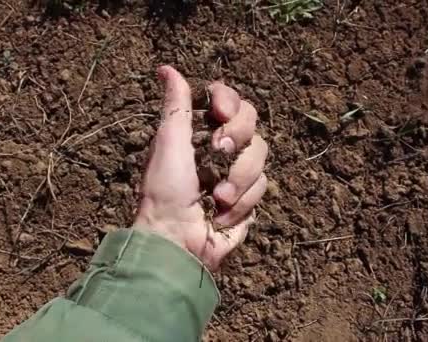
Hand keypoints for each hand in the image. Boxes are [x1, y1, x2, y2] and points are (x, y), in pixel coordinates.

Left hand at [134, 66, 267, 270]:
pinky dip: (240, 202)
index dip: (229, 102)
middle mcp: (221, 149)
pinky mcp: (248, 198)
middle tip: (217, 153)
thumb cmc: (164, 191)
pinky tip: (219, 215)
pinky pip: (263, 187)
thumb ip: (177, 106)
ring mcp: (237, 173)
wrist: (176, 240)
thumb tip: (165, 69)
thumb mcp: (168, 142)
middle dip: (236, 138)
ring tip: (215, 196)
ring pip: (261, 154)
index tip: (218, 113)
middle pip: (252, 122)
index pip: (229, 101)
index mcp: (200, 132)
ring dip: (238, 177)